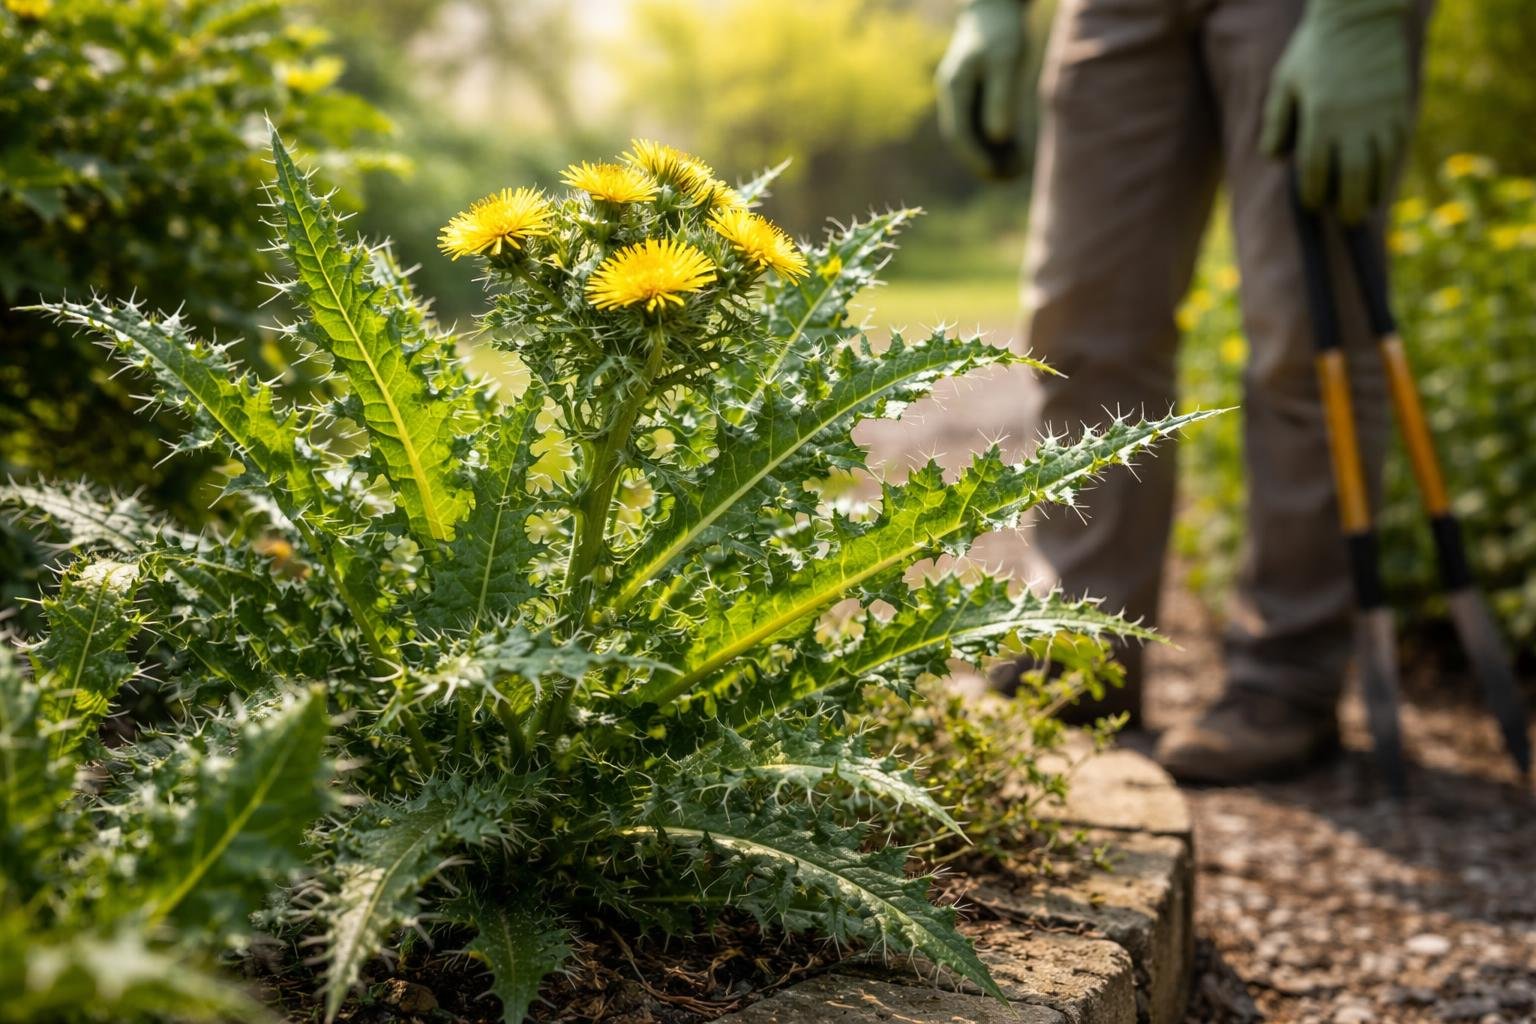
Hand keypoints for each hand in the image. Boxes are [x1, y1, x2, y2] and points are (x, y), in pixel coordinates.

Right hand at [935, 0, 1029, 178]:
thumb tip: (998, 138)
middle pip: (963, 139)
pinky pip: (984, 125)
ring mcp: (964, 97)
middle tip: (1007, 180)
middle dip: (983, 162)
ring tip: (1015, 173)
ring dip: (991, 156)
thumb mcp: (1005, 61)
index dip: (975, 158)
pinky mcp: (978, 96)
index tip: (994, 174)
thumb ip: (1001, 98)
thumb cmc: (1002, 30)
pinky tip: (1017, 154)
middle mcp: (954, 95)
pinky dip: (998, 142)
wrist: (997, 7)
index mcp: (954, 88)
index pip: (958, 133)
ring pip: (974, 135)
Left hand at [1261, 0, 1411, 222]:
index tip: (1312, 203)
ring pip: (1380, 166)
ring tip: (1363, 209)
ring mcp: (1380, 115)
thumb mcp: (1285, 81)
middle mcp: (1352, 120)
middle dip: (1347, 204)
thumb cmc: (1314, 49)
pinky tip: (1384, 182)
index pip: (1315, 169)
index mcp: (1320, 116)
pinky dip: (1392, 169)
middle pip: (1352, 176)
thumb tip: (1273, 158)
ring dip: (1372, 192)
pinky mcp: (1400, 107)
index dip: (1313, 193)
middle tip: (1343, 219)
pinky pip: (1398, 148)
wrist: (1361, 15)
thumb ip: (1276, 121)